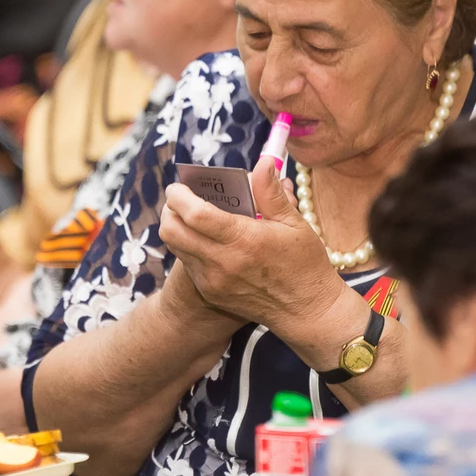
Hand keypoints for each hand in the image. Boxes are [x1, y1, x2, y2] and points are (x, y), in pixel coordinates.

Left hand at [160, 155, 346, 338]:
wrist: (306, 312)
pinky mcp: (212, 293)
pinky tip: (206, 240)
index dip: (179, 196)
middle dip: (169, 210)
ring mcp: (214, 281)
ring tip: (191, 216)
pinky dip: (189, 247)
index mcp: (243, 240)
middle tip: (180, 200)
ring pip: (175, 248)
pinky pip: (188, 265)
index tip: (179, 186)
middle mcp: (222, 262)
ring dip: (176, 228)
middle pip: (172, 231)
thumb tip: (262, 162)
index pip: (194, 214)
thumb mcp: (295, 224)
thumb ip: (271, 192)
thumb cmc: (304, 265)